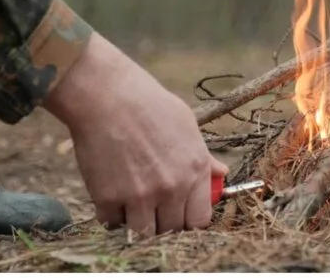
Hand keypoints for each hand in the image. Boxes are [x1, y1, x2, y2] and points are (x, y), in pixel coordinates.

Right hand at [42, 32, 228, 235]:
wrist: (107, 96)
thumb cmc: (149, 105)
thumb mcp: (187, 126)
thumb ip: (204, 157)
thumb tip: (222, 173)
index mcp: (194, 170)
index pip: (200, 220)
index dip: (189, 220)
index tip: (180, 214)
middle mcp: (171, 188)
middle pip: (172, 230)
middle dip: (164, 223)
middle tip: (153, 207)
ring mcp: (140, 196)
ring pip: (144, 234)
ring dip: (138, 222)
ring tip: (132, 204)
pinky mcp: (109, 198)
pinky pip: (112, 223)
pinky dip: (111, 215)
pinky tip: (112, 196)